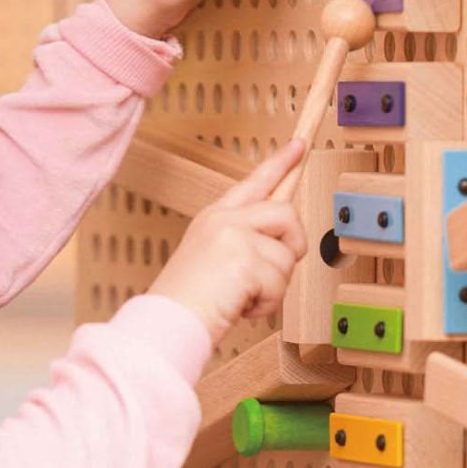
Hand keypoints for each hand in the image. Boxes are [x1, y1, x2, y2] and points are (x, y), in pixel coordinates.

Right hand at [148, 138, 309, 346]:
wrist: (167, 321)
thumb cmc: (187, 300)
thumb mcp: (213, 259)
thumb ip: (244, 243)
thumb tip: (284, 243)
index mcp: (215, 217)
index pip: (255, 182)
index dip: (280, 162)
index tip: (299, 146)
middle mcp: (224, 220)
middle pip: (286, 213)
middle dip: (292, 245)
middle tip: (271, 272)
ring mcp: (234, 236)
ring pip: (287, 256)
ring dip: (273, 287)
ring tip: (242, 297)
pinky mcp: (245, 260)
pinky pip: (279, 284)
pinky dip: (266, 304)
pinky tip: (241, 306)